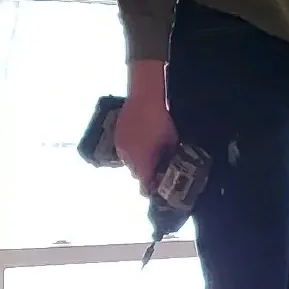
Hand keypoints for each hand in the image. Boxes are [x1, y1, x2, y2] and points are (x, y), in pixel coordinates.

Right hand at [115, 63, 176, 191]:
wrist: (144, 100)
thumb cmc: (161, 122)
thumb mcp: (171, 141)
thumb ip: (168, 156)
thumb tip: (170, 162)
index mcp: (142, 162)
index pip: (144, 184)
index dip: (149, 188)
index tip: (154, 188)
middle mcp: (128, 158)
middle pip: (135, 173)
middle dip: (144, 172)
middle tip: (154, 167)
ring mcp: (120, 147)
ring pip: (128, 161)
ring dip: (136, 160)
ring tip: (145, 151)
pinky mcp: (116, 136)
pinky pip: (123, 149)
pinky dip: (130, 148)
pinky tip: (138, 139)